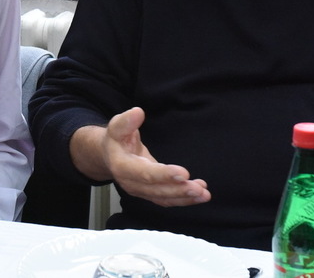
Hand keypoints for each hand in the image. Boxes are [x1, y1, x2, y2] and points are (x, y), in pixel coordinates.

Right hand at [96, 107, 210, 207]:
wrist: (110, 155)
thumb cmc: (116, 140)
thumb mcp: (117, 126)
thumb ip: (126, 121)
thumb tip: (138, 112)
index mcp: (122, 166)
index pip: (145, 173)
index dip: (164, 175)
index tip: (184, 173)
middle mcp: (130, 183)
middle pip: (156, 190)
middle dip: (178, 190)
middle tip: (198, 188)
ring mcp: (140, 191)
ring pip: (164, 198)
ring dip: (185, 197)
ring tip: (203, 193)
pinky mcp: (149, 194)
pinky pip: (167, 200)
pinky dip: (184, 200)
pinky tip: (199, 195)